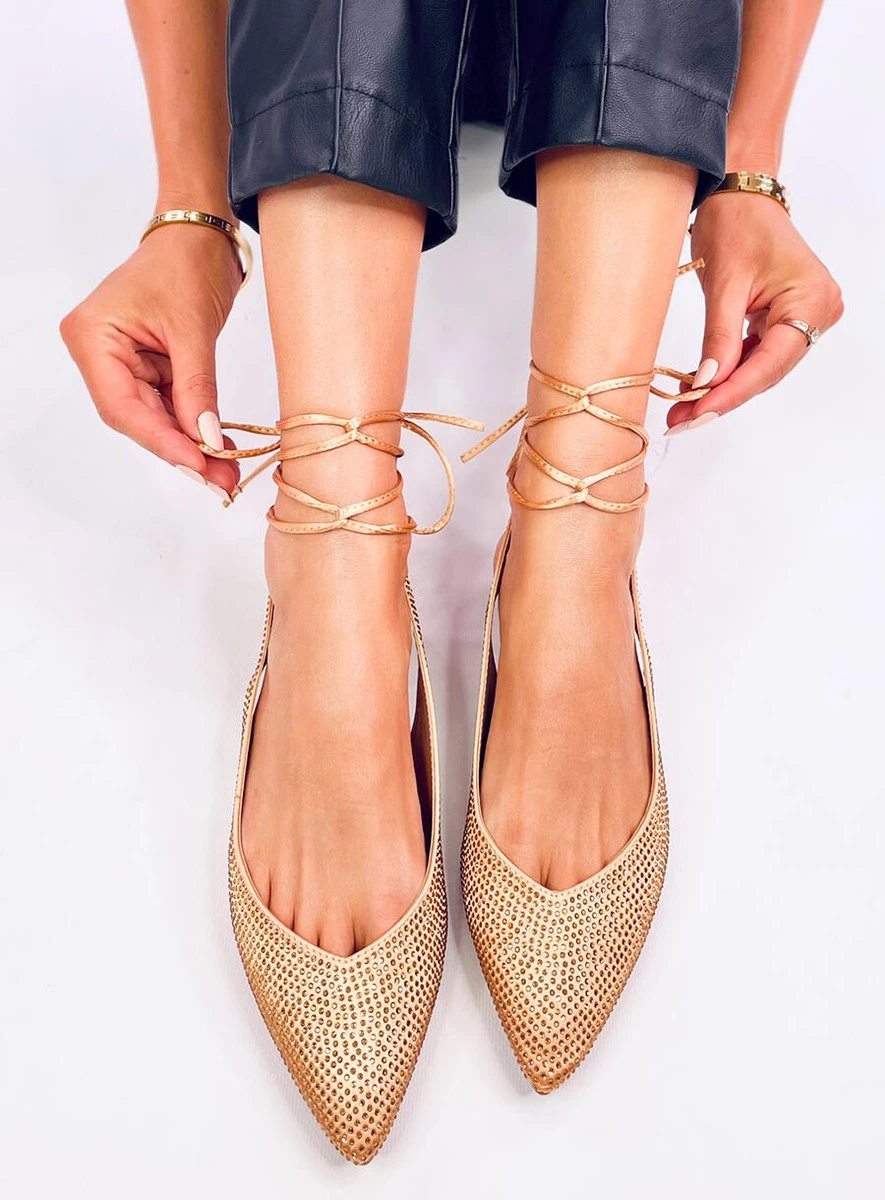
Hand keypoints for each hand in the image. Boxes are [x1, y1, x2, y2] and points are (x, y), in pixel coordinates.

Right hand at [60, 221, 243, 496]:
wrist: (199, 234)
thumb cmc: (186, 263)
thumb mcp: (194, 330)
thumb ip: (197, 389)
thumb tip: (208, 440)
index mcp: (93, 336)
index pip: (122, 406)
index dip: (161, 441)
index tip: (198, 465)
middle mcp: (98, 353)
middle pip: (136, 418)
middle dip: (181, 448)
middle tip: (220, 480)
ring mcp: (120, 361)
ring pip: (154, 418)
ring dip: (190, 443)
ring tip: (226, 472)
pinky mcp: (145, 366)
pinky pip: (168, 405)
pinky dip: (193, 424)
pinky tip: (219, 445)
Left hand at [665, 193, 843, 432]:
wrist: (739, 195)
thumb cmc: (736, 223)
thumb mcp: (724, 285)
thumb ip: (719, 339)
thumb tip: (707, 385)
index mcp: (812, 300)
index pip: (770, 363)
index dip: (731, 394)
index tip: (697, 415)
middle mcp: (818, 312)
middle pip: (766, 371)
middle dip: (721, 397)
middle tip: (681, 422)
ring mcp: (805, 316)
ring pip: (760, 368)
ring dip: (721, 389)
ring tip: (682, 410)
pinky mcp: (785, 319)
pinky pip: (756, 355)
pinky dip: (727, 370)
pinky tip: (697, 387)